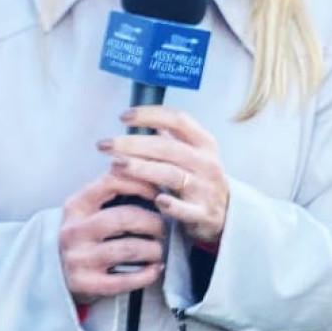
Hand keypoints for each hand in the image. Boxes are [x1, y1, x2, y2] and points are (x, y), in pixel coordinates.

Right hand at [60, 171, 166, 306]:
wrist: (53, 275)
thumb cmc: (81, 238)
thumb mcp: (85, 212)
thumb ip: (109, 195)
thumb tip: (150, 179)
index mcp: (76, 206)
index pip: (112, 182)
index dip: (142, 184)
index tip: (158, 193)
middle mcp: (74, 231)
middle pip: (125, 217)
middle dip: (154, 222)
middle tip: (164, 227)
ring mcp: (79, 259)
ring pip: (130, 248)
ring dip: (154, 249)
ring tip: (160, 249)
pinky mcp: (87, 284)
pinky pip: (126, 280)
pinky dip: (148, 274)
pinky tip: (155, 269)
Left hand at [98, 107, 229, 246]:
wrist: (226, 215)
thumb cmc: (200, 180)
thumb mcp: (193, 154)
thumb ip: (169, 138)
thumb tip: (137, 118)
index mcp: (204, 144)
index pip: (177, 120)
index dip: (150, 115)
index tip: (123, 116)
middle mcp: (206, 163)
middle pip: (168, 148)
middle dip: (133, 144)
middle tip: (105, 145)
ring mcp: (205, 189)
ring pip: (172, 175)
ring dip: (142, 169)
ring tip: (115, 165)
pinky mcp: (202, 214)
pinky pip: (186, 210)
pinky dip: (172, 206)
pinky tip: (155, 201)